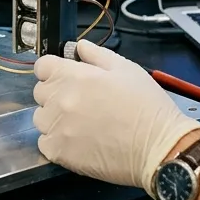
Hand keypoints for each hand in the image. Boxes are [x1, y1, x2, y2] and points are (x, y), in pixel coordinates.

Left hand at [32, 40, 199, 194]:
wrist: (159, 146)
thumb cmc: (147, 106)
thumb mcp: (127, 69)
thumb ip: (97, 55)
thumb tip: (79, 47)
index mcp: (72, 76)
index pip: (42, 66)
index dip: (54, 71)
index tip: (66, 79)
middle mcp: (59, 100)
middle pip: (40, 92)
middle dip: (55, 94)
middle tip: (81, 103)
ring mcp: (56, 127)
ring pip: (41, 118)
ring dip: (54, 119)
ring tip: (81, 125)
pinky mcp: (58, 152)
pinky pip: (44, 143)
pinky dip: (56, 142)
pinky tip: (78, 142)